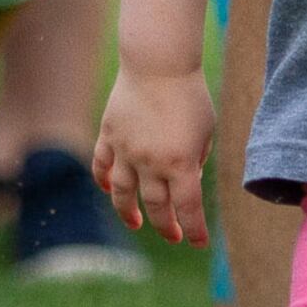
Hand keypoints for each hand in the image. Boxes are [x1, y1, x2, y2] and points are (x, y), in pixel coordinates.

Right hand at [95, 65, 218, 246]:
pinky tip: (110, 190)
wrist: (158, 64)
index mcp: (180, 163)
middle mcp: (150, 162)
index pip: (188, 208)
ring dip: (130, 213)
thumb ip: (195, 159)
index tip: (197, 243)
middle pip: (157, 206)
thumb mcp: (205, 131)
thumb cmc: (189, 95)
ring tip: (137, 223)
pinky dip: (104, 181)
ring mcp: (126, 150)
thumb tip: (184, 180)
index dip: (194, 230)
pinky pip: (102, 165)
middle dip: (167, 225)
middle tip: (173, 235)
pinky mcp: (109, 135)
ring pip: (123, 193)